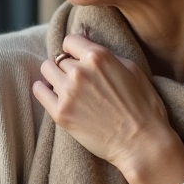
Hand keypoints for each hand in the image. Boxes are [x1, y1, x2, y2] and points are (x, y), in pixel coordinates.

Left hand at [32, 32, 183, 183]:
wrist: (142, 143)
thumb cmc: (144, 106)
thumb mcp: (132, 69)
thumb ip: (107, 54)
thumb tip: (86, 42)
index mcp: (98, 57)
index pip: (70, 40)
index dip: (75, 49)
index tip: (78, 57)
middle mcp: (80, 71)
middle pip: (60, 58)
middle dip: (68, 66)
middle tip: (79, 80)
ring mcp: (68, 92)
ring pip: (47, 70)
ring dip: (55, 76)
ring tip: (66, 87)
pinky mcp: (60, 113)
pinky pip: (39, 91)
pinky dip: (43, 90)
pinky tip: (52, 94)